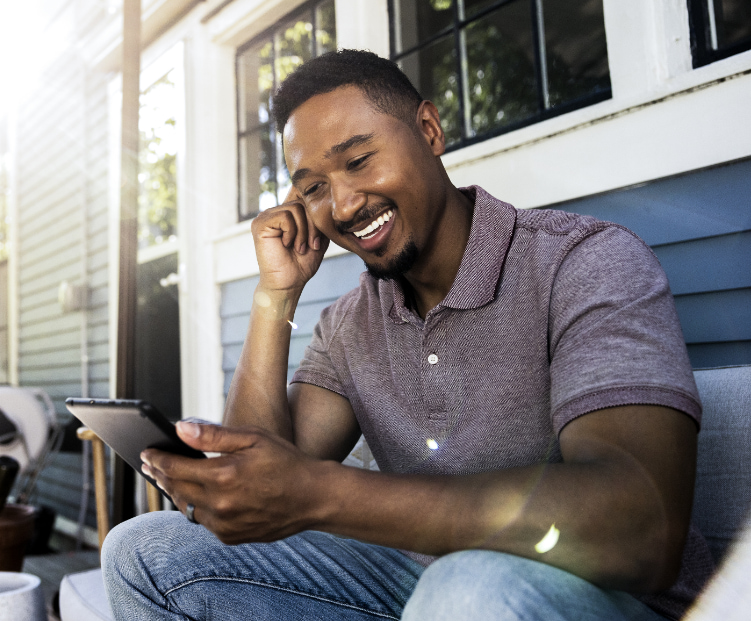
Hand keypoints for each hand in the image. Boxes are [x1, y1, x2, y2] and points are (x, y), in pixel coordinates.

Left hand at [141, 421, 323, 543]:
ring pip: (186, 508)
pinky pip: (203, 522)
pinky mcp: (231, 537)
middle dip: (160, 474)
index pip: (174, 468)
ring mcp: (224, 525)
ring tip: (170, 478)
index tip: (145, 451)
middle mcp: (219, 505)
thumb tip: (179, 428)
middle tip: (151, 463)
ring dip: (176, 492)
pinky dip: (197, 507)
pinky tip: (198, 496)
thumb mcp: (253, 438)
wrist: (313, 498)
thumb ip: (213, 435)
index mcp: (223, 476)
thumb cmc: (286, 462)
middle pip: (176, 489)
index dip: (157, 458)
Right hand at [251, 188, 328, 293]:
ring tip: (299, 247)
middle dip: (313, 226)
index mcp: (286, 214)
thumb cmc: (302, 264)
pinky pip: (285, 216)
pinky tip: (287, 245)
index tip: (316, 242)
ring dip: (304, 231)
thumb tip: (324, 199)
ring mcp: (266, 217)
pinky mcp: (260, 224)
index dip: (315, 217)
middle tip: (311, 246)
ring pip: (296, 208)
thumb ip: (318, 219)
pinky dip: (292, 232)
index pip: (305, 200)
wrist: (288, 283)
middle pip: (302, 203)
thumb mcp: (317, 237)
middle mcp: (275, 212)